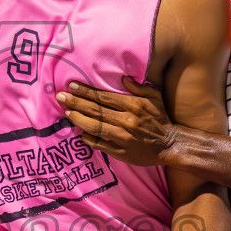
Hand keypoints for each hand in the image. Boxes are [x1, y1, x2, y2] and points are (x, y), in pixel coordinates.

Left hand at [57, 76, 174, 166]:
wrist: (170, 145)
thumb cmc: (160, 119)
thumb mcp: (154, 98)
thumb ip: (138, 87)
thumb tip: (122, 77)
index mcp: (133, 105)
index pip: (104, 97)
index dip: (86, 92)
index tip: (72, 86)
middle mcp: (126, 120)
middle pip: (96, 110)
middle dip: (76, 103)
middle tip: (60, 97)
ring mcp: (123, 137)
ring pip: (95, 127)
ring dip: (78, 119)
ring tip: (67, 113)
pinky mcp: (121, 152)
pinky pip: (100, 144)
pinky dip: (89, 138)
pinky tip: (80, 133)